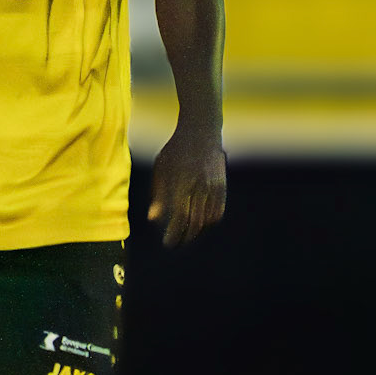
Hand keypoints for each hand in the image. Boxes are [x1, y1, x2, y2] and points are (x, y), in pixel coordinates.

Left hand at [147, 131, 226, 247]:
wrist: (201, 131)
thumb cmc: (176, 151)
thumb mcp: (162, 169)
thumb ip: (158, 195)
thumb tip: (153, 219)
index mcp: (183, 182)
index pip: (180, 216)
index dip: (174, 233)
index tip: (167, 243)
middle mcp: (200, 186)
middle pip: (195, 221)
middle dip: (184, 236)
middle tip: (175, 243)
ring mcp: (214, 186)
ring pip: (207, 219)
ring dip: (196, 231)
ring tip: (186, 235)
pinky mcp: (222, 185)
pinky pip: (218, 211)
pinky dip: (209, 221)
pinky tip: (200, 224)